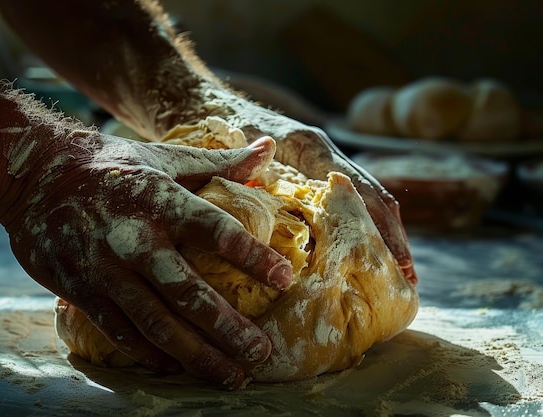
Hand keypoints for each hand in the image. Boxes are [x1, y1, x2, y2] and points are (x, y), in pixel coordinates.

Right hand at [3, 133, 292, 388]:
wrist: (35, 173)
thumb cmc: (111, 165)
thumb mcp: (166, 157)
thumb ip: (219, 162)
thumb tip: (267, 148)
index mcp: (161, 200)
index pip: (216, 230)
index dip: (252, 256)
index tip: (285, 279)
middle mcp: (135, 238)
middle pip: (189, 292)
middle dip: (229, 329)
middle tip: (261, 354)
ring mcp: (106, 269)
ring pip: (157, 323)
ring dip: (197, 355)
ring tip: (231, 375)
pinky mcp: (82, 289)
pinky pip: (121, 331)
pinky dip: (150, 353)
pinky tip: (176, 367)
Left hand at [191, 96, 417, 284]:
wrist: (199, 101)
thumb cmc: (211, 127)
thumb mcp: (230, 156)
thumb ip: (256, 179)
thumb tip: (278, 227)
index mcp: (309, 147)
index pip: (360, 193)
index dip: (383, 231)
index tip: (401, 265)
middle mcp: (322, 150)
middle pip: (373, 196)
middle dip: (392, 237)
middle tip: (407, 281)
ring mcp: (318, 156)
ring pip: (364, 196)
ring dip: (380, 233)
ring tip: (394, 273)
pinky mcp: (308, 164)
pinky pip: (343, 196)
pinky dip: (358, 223)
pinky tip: (358, 250)